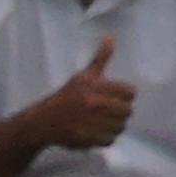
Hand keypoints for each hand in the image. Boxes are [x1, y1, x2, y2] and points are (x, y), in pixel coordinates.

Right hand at [18, 45, 134, 153]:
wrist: (45, 120)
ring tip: (106, 120)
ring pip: (121, 126)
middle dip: (122, 110)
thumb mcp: (83, 75)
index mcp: (95, 86)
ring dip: (116, 124)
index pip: (130, 92)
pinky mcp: (90, 140)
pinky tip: (99, 130)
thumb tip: (110, 37)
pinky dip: (108, 137)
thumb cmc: (67, 96)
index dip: (126, 94)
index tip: (118, 96)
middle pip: (128, 110)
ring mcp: (92, 124)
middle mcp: (95, 104)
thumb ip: (101, 58)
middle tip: (112, 109)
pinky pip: (111, 139)